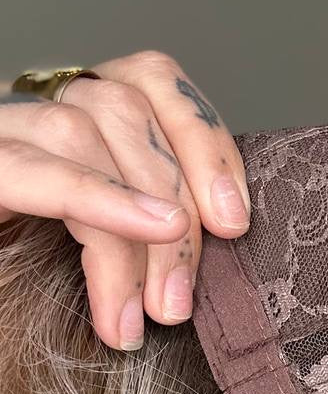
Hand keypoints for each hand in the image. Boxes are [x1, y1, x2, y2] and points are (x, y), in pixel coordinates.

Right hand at [0, 50, 249, 351]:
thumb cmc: (26, 274)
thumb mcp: (101, 247)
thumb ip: (147, 230)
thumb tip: (212, 250)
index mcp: (71, 111)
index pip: (152, 82)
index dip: (206, 142)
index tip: (235, 222)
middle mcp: (31, 104)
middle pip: (128, 109)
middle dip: (177, 209)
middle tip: (179, 301)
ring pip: (81, 132)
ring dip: (135, 231)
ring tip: (150, 311)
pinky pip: (30, 167)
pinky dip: (95, 200)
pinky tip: (132, 253)